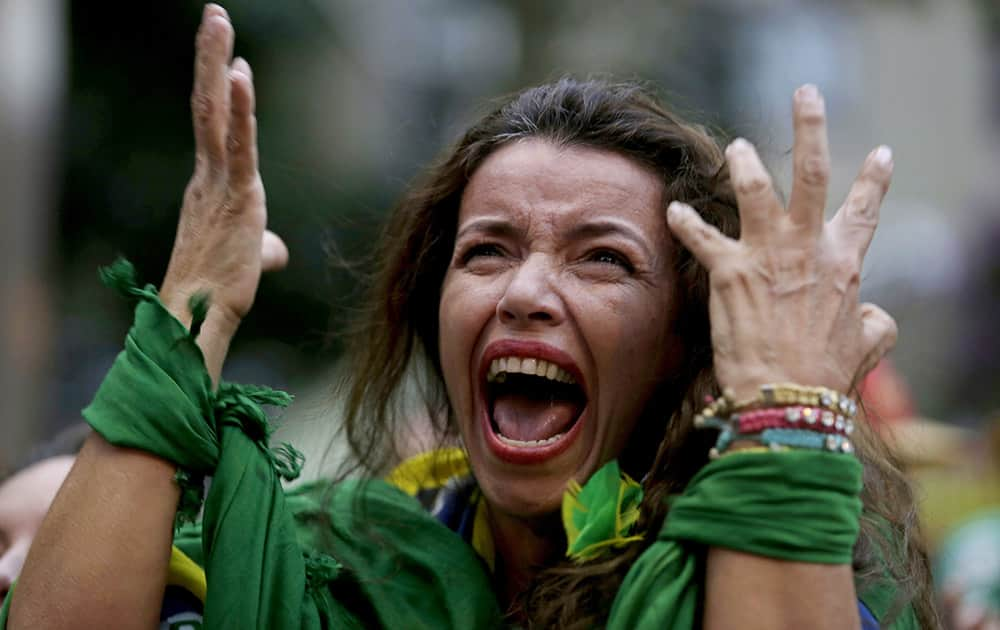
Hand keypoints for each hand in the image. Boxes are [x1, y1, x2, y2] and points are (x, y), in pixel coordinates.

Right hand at [160, 4, 287, 379]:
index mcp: (212, 185)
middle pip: (207, 104)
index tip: (232, 61)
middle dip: (210, 58)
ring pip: (214, 111)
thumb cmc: (220, 291)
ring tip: (217, 21)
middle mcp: (209, 175)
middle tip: (215, 16)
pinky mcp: (236, 194)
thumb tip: (273, 251)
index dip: (223, 91)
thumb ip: (261, 245)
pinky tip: (242, 74)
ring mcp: (218, 182)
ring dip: (215, 63)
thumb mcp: (247, 257)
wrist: (202, 315)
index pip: (217, 127)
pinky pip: (237, 143)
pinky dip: (240, 108)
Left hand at [667, 84, 896, 399]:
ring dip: (745, 163)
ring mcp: (768, 255)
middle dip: (811, 127)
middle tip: (805, 94)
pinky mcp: (730, 272)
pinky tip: (673, 208)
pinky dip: (686, 222)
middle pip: (813, 174)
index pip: (864, 210)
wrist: (789, 397)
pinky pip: (703, 237)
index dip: (874, 180)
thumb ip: (872, 321)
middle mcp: (807, 248)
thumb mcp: (867, 344)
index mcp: (843, 263)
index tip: (880, 152)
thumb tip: (874, 314)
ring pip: (757, 189)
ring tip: (736, 146)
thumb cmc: (825, 375)